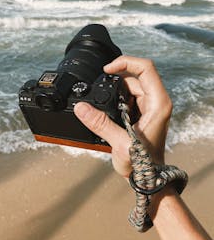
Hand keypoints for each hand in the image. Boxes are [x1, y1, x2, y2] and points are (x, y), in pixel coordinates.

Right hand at [74, 56, 171, 177]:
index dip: (125, 63)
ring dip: (115, 89)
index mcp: (158, 104)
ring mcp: (150, 105)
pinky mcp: (143, 110)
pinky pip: (129, 95)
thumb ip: (100, 124)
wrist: (148, 177)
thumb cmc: (143, 164)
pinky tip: (108, 107)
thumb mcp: (120, 143)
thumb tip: (81, 107)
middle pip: (136, 75)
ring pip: (131, 84)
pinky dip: (116, 97)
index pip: (146, 69)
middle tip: (99, 86)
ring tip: (103, 103)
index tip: (107, 70)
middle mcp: (157, 101)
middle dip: (116, 78)